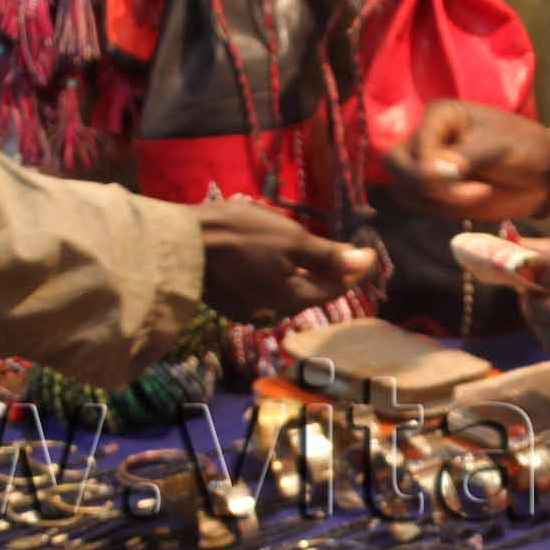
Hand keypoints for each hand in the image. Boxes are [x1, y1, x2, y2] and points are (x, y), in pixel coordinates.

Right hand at [194, 200, 378, 325]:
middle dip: (327, 274)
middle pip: (309, 292)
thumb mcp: (290, 239)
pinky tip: (272, 261)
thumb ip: (328, 256)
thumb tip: (366, 262)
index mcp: (292, 299)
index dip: (353, 270)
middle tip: (344, 255)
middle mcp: (272, 314)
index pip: (333, 287)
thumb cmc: (240, 235)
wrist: (180, 243)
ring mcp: (247, 311)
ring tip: (308, 255)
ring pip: (284, 293)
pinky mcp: (228, 303)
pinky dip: (274, 277)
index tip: (369, 254)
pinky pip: (262, 291)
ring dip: (299, 275)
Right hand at [383, 100, 549, 221]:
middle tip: (468, 194)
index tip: (473, 180)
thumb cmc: (526, 149)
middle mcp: (427, 138)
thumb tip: (432, 172)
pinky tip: (470, 205)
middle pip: (395, 164)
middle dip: (425, 185)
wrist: (545, 177)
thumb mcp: (500, 147)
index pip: (413, 146)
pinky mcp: (435, 192)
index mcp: (440, 116)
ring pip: (403, 188)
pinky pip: (418, 205)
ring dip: (435, 201)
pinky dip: (438, 211)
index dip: (433, 170)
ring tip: (478, 195)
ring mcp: (428, 166)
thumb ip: (466, 156)